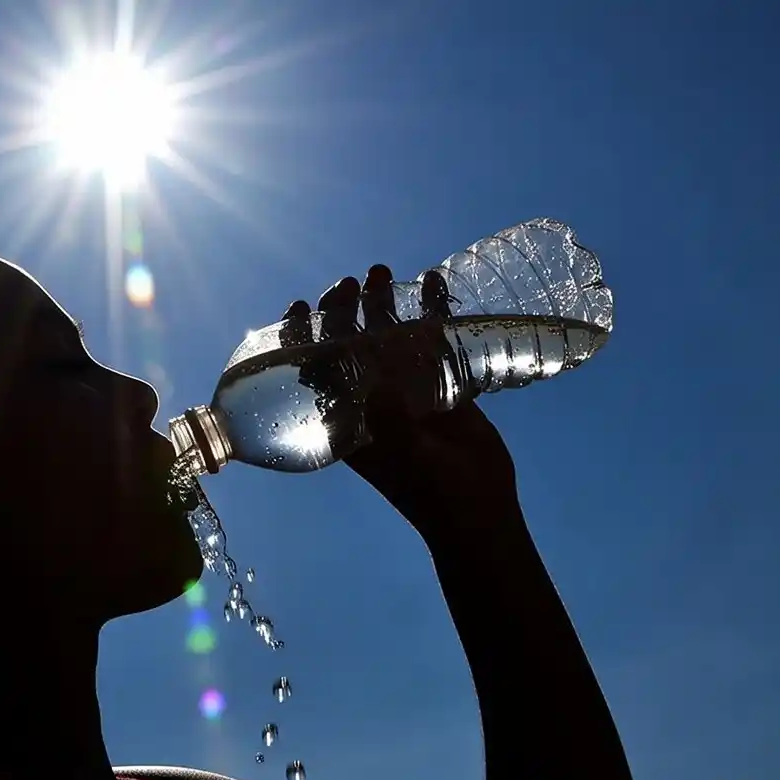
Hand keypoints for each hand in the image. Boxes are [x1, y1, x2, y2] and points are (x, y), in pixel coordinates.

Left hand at [281, 266, 519, 541]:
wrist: (479, 506)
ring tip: (381, 272)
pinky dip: (432, 309)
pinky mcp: (442, 382)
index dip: (301, 338)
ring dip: (382, 303)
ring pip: (386, 334)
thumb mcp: (405, 458)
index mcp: (347, 418)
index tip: (300, 307)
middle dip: (343, 310)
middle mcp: (370, 397)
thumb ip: (390, 423)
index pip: (313, 370)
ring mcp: (405, 386)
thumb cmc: (431, 490)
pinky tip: (434, 281)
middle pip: (347, 343)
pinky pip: (433, 338)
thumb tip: (377, 390)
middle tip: (348, 284)